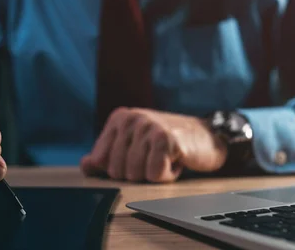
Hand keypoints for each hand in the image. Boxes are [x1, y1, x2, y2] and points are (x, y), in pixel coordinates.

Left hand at [81, 108, 227, 182]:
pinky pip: (154, 174)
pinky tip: (176, 160)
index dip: (118, 170)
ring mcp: (148, 126)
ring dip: (153, 174)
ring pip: (134, 174)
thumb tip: (86, 165)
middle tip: (155, 158)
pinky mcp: (166, 138)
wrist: (208, 136)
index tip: (137, 158)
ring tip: (166, 158)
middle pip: (116, 170)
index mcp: (119, 118)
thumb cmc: (168, 143)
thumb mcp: (134, 146)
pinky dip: (166, 175)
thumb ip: (107, 155)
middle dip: (137, 173)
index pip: (99, 160)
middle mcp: (132, 118)